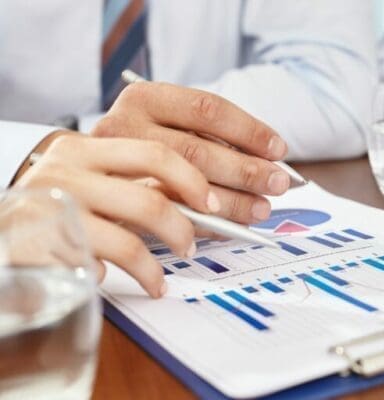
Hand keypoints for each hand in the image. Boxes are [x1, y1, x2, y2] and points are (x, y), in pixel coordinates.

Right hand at [16, 133, 217, 296]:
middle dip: (184, 228)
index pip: (154, 153)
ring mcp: (55, 210)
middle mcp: (67, 173)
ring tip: (164, 274)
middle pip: (149, 199)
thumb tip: (196, 201)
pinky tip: (138, 281)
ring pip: (131, 241)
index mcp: (84, 149)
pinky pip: (102, 268)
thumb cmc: (53, 208)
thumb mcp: (90, 182)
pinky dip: (129, 278)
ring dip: (156, 265)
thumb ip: (132, 184)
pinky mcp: (46, 248)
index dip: (192, 180)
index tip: (211, 202)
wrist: (0, 234)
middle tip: (191, 244)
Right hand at [91, 82, 290, 224]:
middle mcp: (121, 127)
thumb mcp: (164, 129)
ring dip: (227, 205)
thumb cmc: (132, 151)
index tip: (278, 149)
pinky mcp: (93, 207)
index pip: (206, 107)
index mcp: (143, 98)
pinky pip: (155, 225)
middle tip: (277, 184)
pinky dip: (195, 229)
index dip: (249, 130)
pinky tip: (216, 234)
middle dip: (245, 171)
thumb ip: (205, 140)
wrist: (65, 173)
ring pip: (178, 190)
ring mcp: (103, 167)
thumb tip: (265, 163)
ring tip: (258, 211)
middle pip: (197, 150)